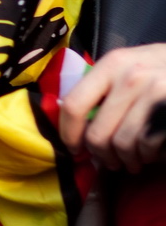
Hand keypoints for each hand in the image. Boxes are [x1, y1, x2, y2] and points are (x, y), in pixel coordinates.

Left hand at [60, 44, 165, 172]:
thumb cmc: (163, 68)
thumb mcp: (131, 65)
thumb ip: (103, 85)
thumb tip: (71, 118)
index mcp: (112, 64)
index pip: (75, 104)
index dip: (69, 133)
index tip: (73, 148)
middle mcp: (130, 77)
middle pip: (97, 133)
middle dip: (101, 155)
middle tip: (109, 161)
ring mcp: (155, 95)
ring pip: (122, 144)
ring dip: (126, 159)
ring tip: (132, 159)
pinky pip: (148, 146)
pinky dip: (148, 156)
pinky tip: (152, 153)